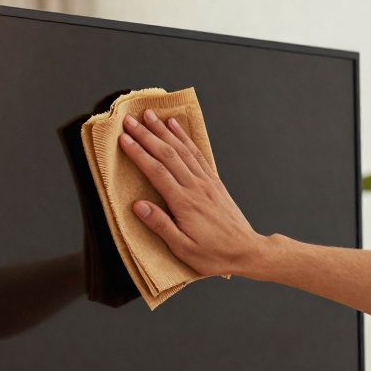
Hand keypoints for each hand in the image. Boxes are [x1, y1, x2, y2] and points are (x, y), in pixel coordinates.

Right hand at [119, 109, 265, 276]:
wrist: (247, 251)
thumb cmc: (214, 254)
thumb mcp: (183, 248)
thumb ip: (160, 225)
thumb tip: (138, 206)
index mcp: (184, 203)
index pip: (156, 171)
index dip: (138, 153)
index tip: (124, 139)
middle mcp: (195, 187)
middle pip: (167, 154)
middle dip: (146, 135)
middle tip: (130, 121)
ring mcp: (206, 182)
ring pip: (182, 150)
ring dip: (164, 131)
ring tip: (150, 116)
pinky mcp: (213, 182)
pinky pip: (197, 154)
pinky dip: (184, 138)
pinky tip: (175, 127)